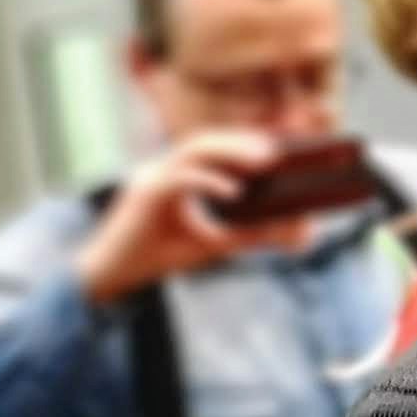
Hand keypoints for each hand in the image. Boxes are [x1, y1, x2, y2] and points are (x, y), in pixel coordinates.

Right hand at [74, 132, 309, 303]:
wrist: (113, 276)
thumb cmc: (159, 255)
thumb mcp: (217, 243)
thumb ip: (256, 234)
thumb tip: (303, 233)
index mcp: (178, 175)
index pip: (212, 148)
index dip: (243, 141)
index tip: (280, 146)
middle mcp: (164, 169)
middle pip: (204, 141)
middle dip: (241, 141)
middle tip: (277, 152)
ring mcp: (152, 178)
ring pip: (192, 150)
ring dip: (230, 152)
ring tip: (265, 161)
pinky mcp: (145, 195)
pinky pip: (180, 178)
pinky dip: (209, 181)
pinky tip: (235, 193)